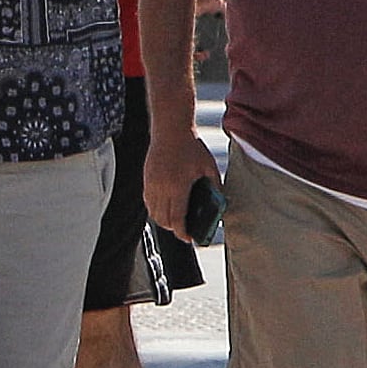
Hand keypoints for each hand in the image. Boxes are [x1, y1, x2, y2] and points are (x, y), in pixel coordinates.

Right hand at [145, 126, 219, 241]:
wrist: (171, 130)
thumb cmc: (191, 146)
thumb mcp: (209, 166)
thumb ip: (215, 185)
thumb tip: (220, 202)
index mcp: (178, 187)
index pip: (176, 219)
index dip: (182, 232)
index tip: (188, 238)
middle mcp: (162, 188)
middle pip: (163, 220)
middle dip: (173, 229)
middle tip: (184, 230)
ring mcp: (152, 184)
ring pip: (153, 213)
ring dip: (163, 221)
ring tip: (175, 221)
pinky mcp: (146, 179)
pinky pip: (148, 203)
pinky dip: (155, 210)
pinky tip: (165, 208)